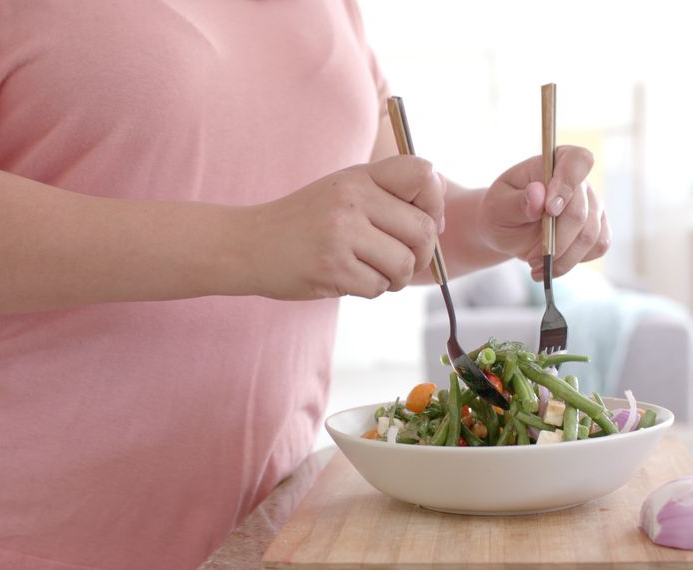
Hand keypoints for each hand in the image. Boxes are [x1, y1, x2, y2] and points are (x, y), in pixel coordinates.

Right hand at [247, 156, 445, 299]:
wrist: (249, 244)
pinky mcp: (332, 268)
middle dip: (422, 253)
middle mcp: (352, 200)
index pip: (421, 173)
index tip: (424, 219)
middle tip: (402, 259)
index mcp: (359, 176)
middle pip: (423, 230)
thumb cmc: (305, 221)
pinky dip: (372, 289)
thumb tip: (443, 206)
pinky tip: (350, 279)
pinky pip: (378, 287)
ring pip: (405, 264)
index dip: (434, 201)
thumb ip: (390, 193)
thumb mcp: (345, 191)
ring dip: (396, 277)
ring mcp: (341, 234)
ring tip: (374, 271)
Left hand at [477, 146, 609, 279]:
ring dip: (563, 258)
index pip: (577, 161)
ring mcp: (593, 205)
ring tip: (536, 266)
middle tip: (530, 257)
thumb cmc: (500, 211)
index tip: (550, 210)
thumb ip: (517, 201)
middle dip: (556, 241)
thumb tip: (538, 194)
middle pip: (581, 212)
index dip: (567, 185)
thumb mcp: (498, 205)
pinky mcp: (598, 228)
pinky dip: (573, 262)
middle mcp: (580, 182)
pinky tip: (551, 266)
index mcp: (554, 162)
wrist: (507, 231)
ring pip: (591, 236)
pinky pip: (597, 247)